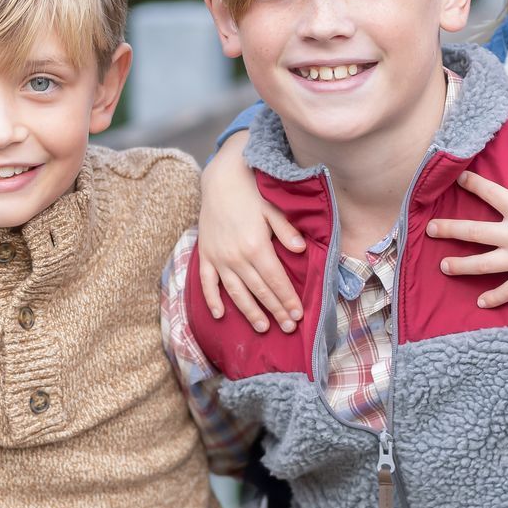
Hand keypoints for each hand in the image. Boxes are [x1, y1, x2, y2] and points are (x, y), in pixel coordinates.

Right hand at [197, 131, 303, 332]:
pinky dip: (213, 299)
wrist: (220, 180)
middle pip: (259, 290)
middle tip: (288, 328)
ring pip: (236, 292)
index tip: (298, 315)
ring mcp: (219, 258)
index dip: (288, 299)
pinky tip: (220, 314)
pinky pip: (207, 283)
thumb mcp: (273, 208)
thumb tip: (302, 249)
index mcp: (256, 246)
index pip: (276, 280)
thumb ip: (286, 230)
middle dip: (275, 311)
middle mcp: (236, 257)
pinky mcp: (206, 255)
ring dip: (250, 312)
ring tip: (262, 328)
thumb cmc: (251, 193)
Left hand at [425, 171, 507, 306]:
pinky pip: (506, 291)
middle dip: (448, 230)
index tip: (457, 179)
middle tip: (429, 229)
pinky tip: (480, 303)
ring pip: (481, 264)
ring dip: (459, 266)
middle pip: (473, 232)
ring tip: (443, 266)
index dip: (473, 184)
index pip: (491, 194)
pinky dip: (493, 298)